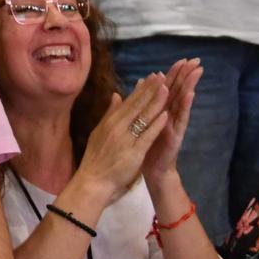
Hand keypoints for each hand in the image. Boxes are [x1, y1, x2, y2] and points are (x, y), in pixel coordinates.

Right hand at [73, 74, 170, 207]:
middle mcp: (116, 127)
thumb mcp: (99, 133)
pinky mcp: (133, 152)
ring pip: (142, 117)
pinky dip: (156, 124)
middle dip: (150, 90)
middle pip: (136, 105)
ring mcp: (125, 139)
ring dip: (155, 102)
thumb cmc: (95, 160)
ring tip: (167, 88)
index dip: (142, 88)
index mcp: (109, 122)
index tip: (153, 76)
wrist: (92, 183)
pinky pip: (146, 136)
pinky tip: (165, 115)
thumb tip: (116, 95)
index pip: (128, 101)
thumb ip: (109, 114)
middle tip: (162, 75)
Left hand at [140, 59, 201, 181]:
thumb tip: (143, 81)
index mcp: (161, 110)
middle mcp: (170, 114)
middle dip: (186, 75)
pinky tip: (190, 94)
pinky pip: (181, 118)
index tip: (183, 58)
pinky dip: (185, 105)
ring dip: (189, 85)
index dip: (175, 73)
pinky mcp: (176, 134)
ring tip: (196, 71)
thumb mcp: (143, 120)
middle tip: (195, 60)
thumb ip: (144, 101)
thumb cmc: (147, 145)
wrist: (151, 170)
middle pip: (179, 90)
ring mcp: (175, 124)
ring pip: (183, 101)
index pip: (169, 87)